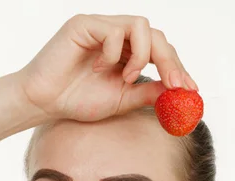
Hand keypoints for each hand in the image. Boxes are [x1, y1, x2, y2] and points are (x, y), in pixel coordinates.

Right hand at [15, 14, 197, 121]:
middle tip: (175, 84)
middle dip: (170, 61)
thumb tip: (177, 92)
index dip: (177, 67)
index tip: (189, 89)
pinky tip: (99, 69)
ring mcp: (101, 27)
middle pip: (156, 35)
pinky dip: (114, 52)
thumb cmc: (77, 100)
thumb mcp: (122, 100)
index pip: (160, 50)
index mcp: (127, 51)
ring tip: (127, 77)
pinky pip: (114, 31)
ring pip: (141, 26)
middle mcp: (117, 35)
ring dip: (142, 55)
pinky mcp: (84, 24)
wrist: (45, 103)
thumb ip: (148, 93)